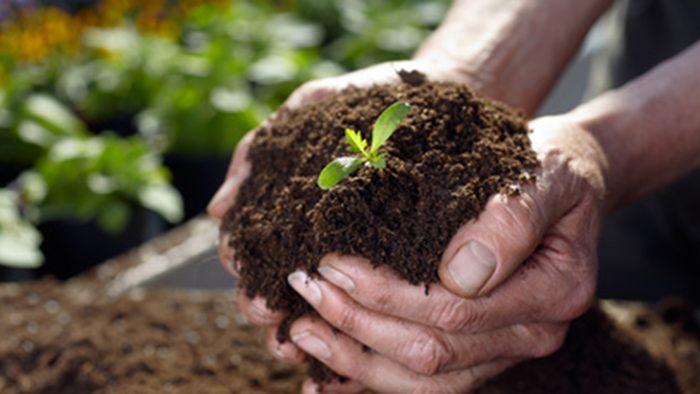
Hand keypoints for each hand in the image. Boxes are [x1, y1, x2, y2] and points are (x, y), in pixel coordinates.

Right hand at [206, 58, 476, 381]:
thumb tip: (217, 208)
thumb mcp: (313, 108)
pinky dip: (347, 332)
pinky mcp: (393, 262)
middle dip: (264, 306)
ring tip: (298, 347)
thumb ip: (260, 150)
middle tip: (271, 315)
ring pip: (312, 304)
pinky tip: (341, 354)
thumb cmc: (372, 95)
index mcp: (290, 205)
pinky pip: (366, 305)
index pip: (252, 248)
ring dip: (298, 330)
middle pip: (273, 284)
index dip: (245, 269)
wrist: (444, 91)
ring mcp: (352, 251)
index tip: (250, 281)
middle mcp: (315, 234)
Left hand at [284, 115, 607, 392]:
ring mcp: (505, 348)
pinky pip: (424, 381)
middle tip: (305, 287)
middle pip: (431, 350)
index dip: (386, 293)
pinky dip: (371, 378)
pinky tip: (324, 375)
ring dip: (355, 358)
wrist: (565, 176)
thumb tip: (461, 273)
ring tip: (302, 328)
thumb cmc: (550, 167)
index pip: (455, 309)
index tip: (333, 261)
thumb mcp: (545, 173)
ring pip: (422, 378)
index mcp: (552, 291)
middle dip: (358, 323)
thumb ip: (512, 218)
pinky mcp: (481, 351)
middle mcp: (532, 333)